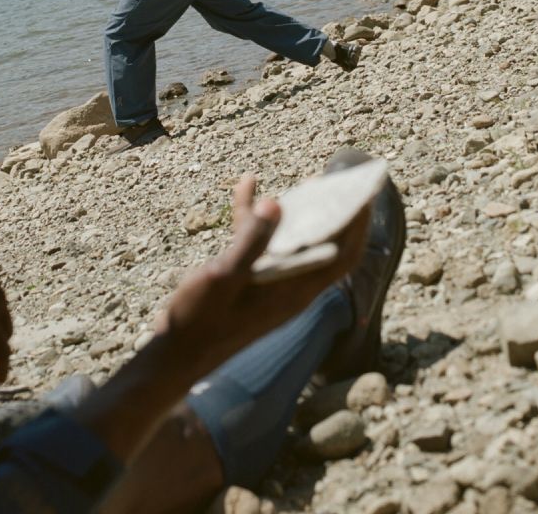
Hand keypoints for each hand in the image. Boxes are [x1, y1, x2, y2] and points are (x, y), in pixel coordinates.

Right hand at [154, 176, 366, 376]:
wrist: (172, 356)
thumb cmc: (199, 321)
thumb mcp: (223, 277)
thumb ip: (251, 241)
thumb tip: (277, 204)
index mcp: (294, 292)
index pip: (342, 256)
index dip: (358, 224)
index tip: (365, 190)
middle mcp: (289, 289)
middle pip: (326, 246)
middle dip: (337, 214)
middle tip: (343, 182)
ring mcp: (271, 286)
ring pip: (295, 243)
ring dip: (301, 213)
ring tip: (307, 182)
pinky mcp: (250, 282)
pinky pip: (262, 245)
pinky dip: (257, 218)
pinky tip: (246, 186)